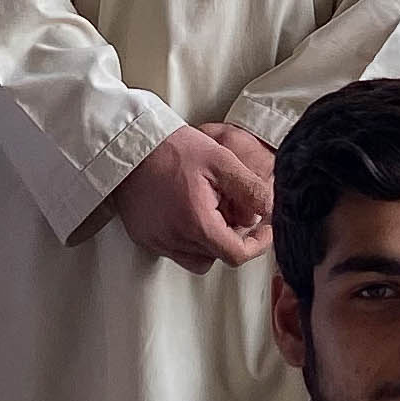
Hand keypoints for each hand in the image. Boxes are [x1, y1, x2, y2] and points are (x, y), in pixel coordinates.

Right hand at [111, 125, 273, 272]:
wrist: (128, 143)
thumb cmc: (172, 148)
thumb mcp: (221, 160)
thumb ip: (251, 188)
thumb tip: (271, 209)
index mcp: (197, 223)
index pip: (236, 254)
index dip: (258, 244)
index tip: (264, 228)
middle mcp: (174, 239)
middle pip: (218, 255)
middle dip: (233, 235)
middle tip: (231, 204)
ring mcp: (156, 241)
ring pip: (197, 257)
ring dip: (210, 240)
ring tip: (209, 208)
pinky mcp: (143, 237)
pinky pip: (174, 250)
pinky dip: (188, 237)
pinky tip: (188, 210)